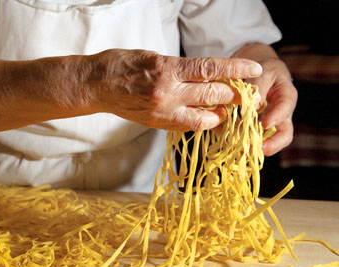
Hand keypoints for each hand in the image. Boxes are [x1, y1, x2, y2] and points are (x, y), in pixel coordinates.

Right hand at [85, 49, 262, 131]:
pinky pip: (188, 126)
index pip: (211, 69)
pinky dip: (201, 121)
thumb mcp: (154, 57)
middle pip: (213, 94)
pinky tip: (207, 116)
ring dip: (220, 112)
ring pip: (204, 117)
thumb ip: (181, 68)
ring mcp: (162, 112)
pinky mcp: (156, 124)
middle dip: (234, 94)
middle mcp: (167, 94)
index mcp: (167, 70)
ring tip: (228, 107)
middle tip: (247, 93)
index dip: (236, 70)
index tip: (255, 70)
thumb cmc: (122, 65)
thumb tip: (208, 75)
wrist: (95, 86)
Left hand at [246, 58, 296, 155]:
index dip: (275, 118)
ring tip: (241, 151)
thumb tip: (252, 105)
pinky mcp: (258, 131)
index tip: (263, 124)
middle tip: (253, 149)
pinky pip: (254, 142)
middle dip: (270, 145)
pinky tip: (231, 146)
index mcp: (286, 96)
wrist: (258, 74)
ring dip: (256, 149)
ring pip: (270, 143)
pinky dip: (243, 145)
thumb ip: (256, 87)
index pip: (285, 108)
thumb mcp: (260, 72)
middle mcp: (281, 115)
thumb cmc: (261, 71)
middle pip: (284, 135)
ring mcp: (271, 126)